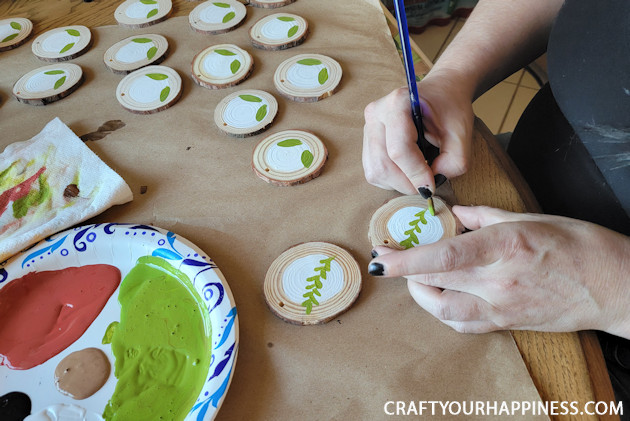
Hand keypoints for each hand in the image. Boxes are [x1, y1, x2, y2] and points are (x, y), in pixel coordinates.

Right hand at [362, 68, 474, 194]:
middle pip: (383, 164)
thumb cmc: (451, 110)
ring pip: (376, 172)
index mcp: (397, 103)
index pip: (399, 149)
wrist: (441, 93)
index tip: (432, 187)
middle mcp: (375, 114)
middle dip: (407, 182)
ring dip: (399, 183)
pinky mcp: (366, 141)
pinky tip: (408, 170)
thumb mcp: (462, 135)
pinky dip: (392, 179)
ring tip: (419, 174)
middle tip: (427, 186)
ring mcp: (367, 127)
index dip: (416, 173)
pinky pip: (374, 172)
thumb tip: (429, 185)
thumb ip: (452, 163)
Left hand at [369, 205, 629, 338]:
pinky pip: (463, 324)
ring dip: (421, 292)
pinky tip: (441, 295)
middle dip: (404, 271)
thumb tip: (454, 216)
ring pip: (443, 309)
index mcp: (505, 246)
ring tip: (416, 276)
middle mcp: (499, 280)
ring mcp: (502, 307)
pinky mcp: (507, 324)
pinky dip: (444, 311)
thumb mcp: (529, 218)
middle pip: (435, 281)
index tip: (381, 257)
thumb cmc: (578, 244)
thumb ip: (483, 217)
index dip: (407, 260)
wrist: (614, 286)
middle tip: (389, 258)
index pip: (444, 256)